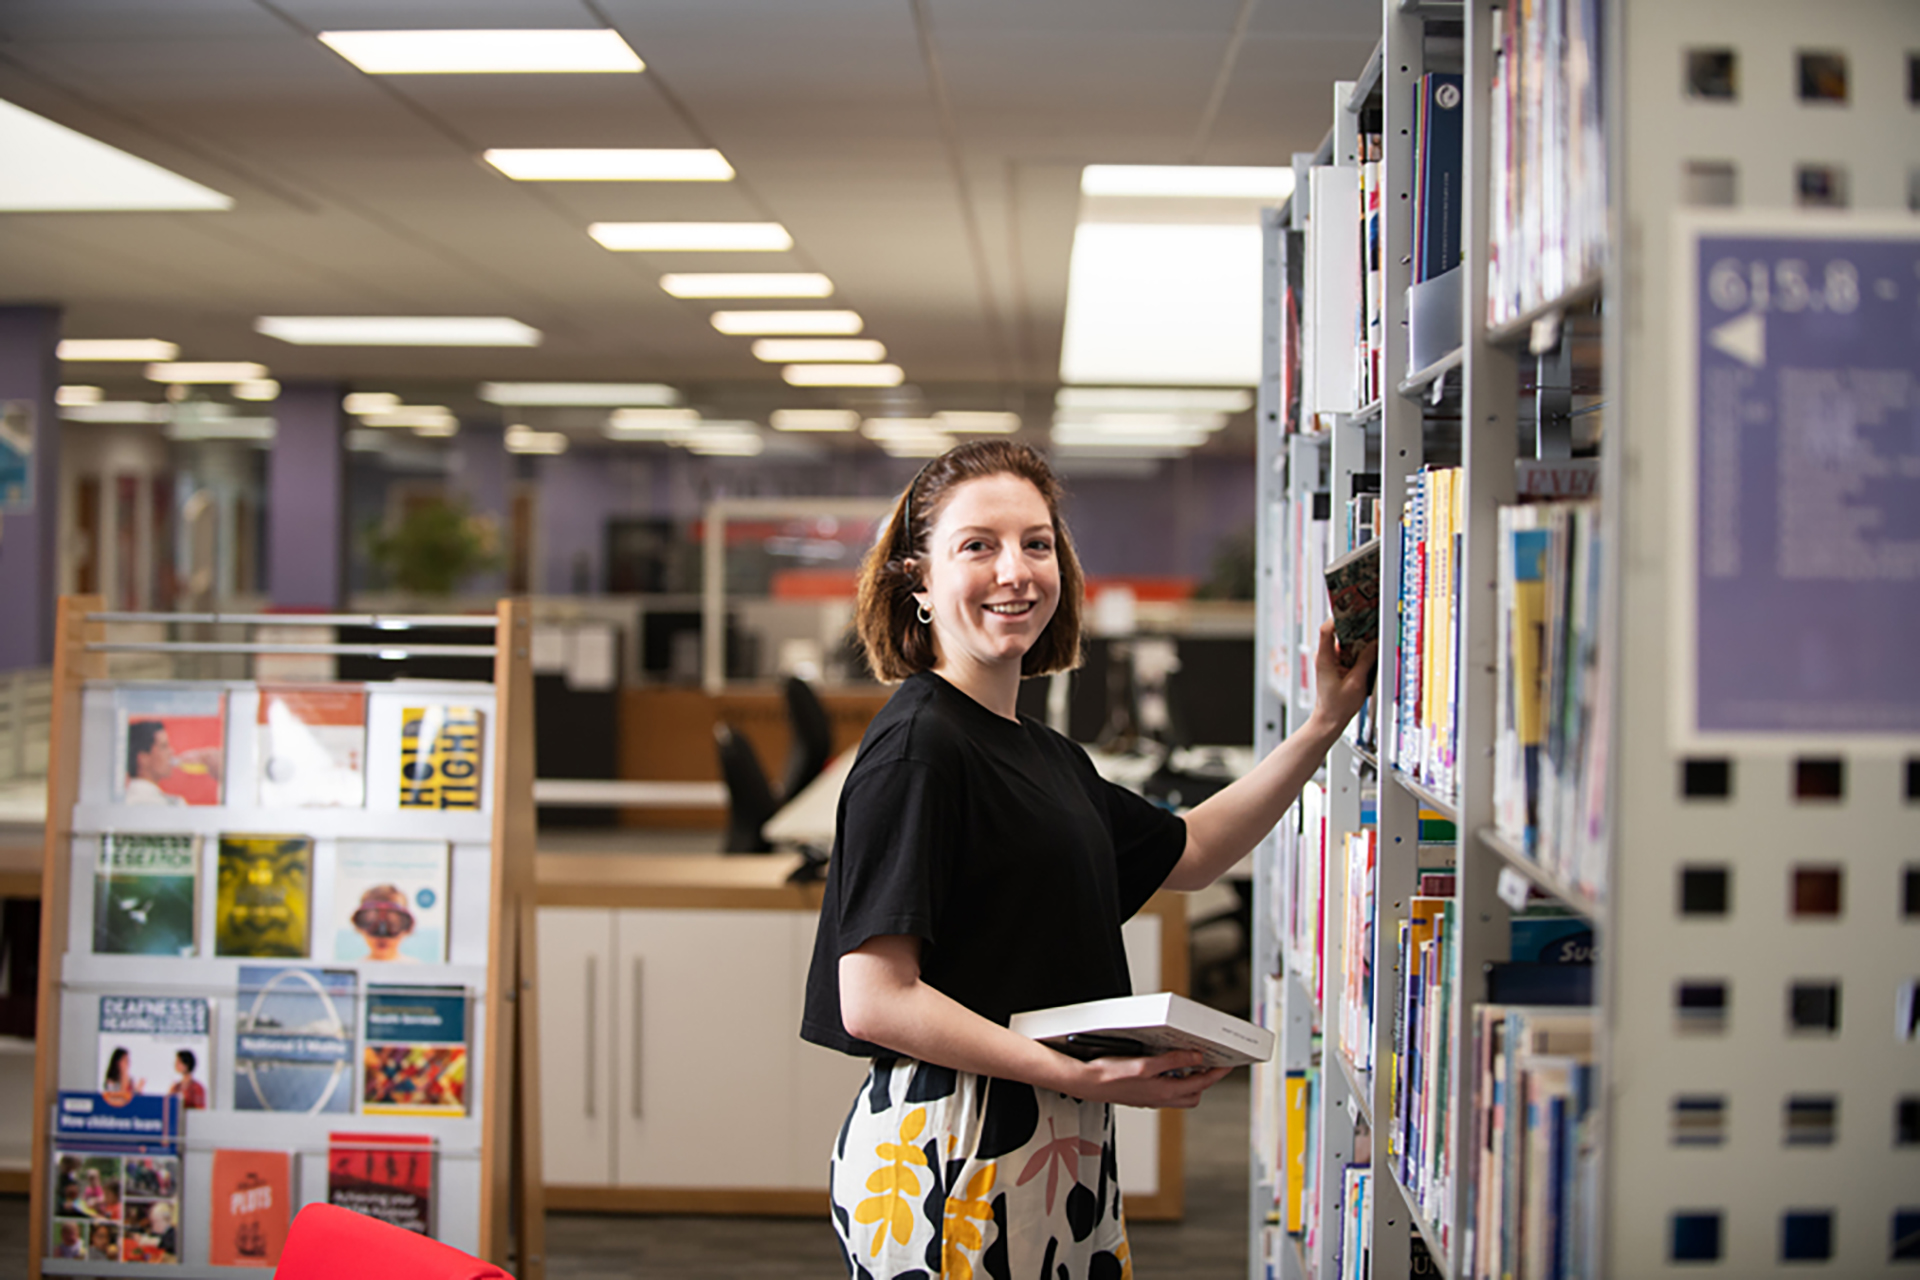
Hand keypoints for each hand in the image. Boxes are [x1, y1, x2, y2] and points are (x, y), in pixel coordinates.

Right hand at [1060, 1050, 1232, 1108]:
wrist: (1085, 1084)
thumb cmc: (1110, 1075)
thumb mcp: (1144, 1064)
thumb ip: (1172, 1061)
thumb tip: (1196, 1058)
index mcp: (1165, 1092)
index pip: (1201, 1083)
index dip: (1216, 1073)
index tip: (1227, 1064)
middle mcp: (1161, 1099)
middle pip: (1194, 1093)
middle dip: (1205, 1079)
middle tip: (1211, 1062)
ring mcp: (1151, 1099)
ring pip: (1181, 1094)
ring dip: (1190, 1080)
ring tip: (1190, 1062)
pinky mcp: (1142, 1096)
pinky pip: (1167, 1092)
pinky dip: (1174, 1081)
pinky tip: (1167, 1068)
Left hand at [1310, 619, 1377, 733]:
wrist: (1330, 720)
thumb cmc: (1338, 705)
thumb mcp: (1356, 682)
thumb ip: (1366, 661)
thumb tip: (1375, 644)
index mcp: (1325, 659)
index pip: (1327, 630)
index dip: (1338, 618)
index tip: (1352, 611)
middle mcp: (1326, 657)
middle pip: (1339, 634)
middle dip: (1355, 627)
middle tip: (1369, 619)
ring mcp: (1331, 661)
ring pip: (1346, 643)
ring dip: (1359, 640)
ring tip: (1374, 633)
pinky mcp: (1337, 666)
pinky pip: (1349, 653)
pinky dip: (1359, 650)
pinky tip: (1370, 650)